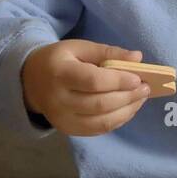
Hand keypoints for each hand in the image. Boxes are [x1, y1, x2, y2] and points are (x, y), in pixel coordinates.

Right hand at [21, 41, 150, 136]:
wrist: (30, 81)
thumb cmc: (59, 60)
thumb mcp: (79, 48)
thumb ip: (107, 52)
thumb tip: (137, 57)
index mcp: (60, 73)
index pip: (93, 81)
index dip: (118, 81)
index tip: (138, 78)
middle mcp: (59, 100)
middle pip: (99, 104)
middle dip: (127, 97)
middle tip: (146, 88)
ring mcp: (62, 119)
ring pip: (101, 121)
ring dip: (127, 110)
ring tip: (141, 98)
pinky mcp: (68, 129)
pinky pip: (98, 130)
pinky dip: (118, 120)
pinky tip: (129, 109)